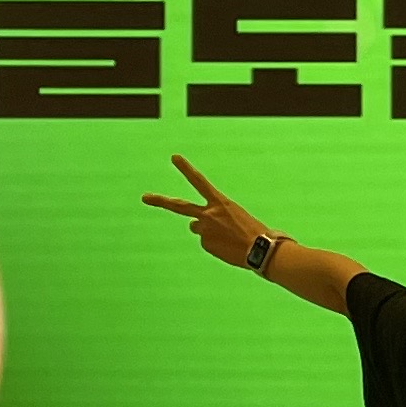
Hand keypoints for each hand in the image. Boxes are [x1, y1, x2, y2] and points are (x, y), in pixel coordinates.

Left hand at [139, 152, 272, 269]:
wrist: (261, 249)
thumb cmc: (254, 231)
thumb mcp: (235, 215)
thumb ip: (214, 216)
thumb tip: (193, 226)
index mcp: (220, 202)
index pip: (199, 181)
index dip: (185, 168)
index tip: (174, 157)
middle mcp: (208, 214)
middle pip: (179, 206)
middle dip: (160, 201)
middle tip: (144, 197)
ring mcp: (204, 230)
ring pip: (197, 228)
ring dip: (208, 231)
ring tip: (228, 237)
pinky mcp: (205, 244)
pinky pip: (207, 243)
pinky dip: (216, 245)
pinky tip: (229, 246)